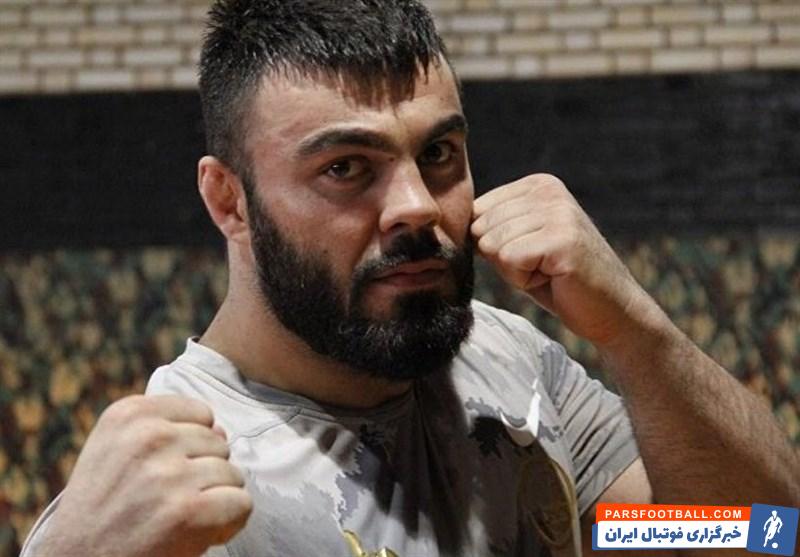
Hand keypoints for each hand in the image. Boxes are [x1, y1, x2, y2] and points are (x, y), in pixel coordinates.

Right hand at [39, 395, 251, 556]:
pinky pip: (241, 503)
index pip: (201, 414)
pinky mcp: (187, 511)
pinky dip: (229, 523)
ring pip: (233, 474)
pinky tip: (197, 533)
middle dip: (203, 474)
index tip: (163, 471)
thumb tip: (221, 430)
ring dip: (214, 500)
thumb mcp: (117, 451)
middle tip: (165, 501)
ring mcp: (169, 474)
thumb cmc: (104, 508)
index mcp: (130, 414)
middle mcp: (149, 437)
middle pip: (219, 443)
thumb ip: (169, 431)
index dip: (191, 447)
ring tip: (175, 517)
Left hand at [471, 174, 657, 346]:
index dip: (494, 245)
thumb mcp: (520, 242)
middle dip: (503, 258)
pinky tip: (553, 278)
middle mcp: (549, 191)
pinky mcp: (562, 239)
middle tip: (541, 266)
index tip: (530, 254)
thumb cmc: (559, 280)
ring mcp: (558, 213)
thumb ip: (493, 226)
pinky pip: (510, 260)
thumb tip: (451, 223)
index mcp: (538, 185)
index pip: (478, 211)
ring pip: (494, 245)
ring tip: (548, 271)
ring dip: (515, 271)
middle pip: (482, 228)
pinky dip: (523, 280)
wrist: (611, 310)